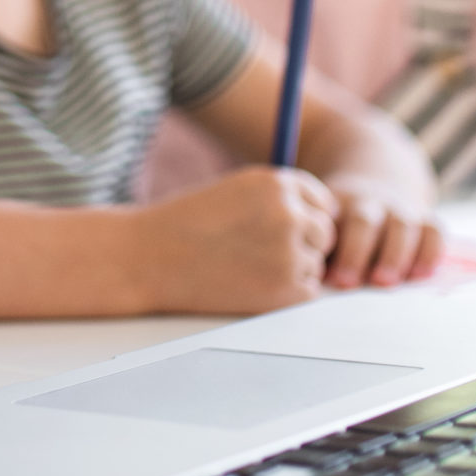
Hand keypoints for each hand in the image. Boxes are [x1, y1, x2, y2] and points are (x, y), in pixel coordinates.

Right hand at [126, 168, 339, 314]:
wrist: (148, 258)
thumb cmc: (187, 223)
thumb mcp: (237, 190)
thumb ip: (279, 198)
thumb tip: (327, 218)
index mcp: (276, 183)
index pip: (322, 200)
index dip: (302, 216)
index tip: (276, 228)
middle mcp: (289, 214)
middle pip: (325, 232)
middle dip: (302, 243)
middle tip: (258, 252)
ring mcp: (290, 254)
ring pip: (315, 264)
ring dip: (292, 269)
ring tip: (245, 267)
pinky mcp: (285, 291)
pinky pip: (307, 292)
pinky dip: (285, 293)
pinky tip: (249, 284)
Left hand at [316, 181, 442, 288]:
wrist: (373, 190)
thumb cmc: (340, 226)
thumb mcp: (324, 228)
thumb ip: (318, 252)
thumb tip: (309, 284)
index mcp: (336, 203)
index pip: (330, 221)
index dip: (326, 249)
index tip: (328, 278)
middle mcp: (369, 202)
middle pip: (363, 221)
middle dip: (356, 253)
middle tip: (348, 283)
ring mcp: (400, 209)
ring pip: (401, 225)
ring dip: (394, 255)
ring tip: (385, 281)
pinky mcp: (426, 220)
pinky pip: (434, 230)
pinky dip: (430, 251)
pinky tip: (420, 275)